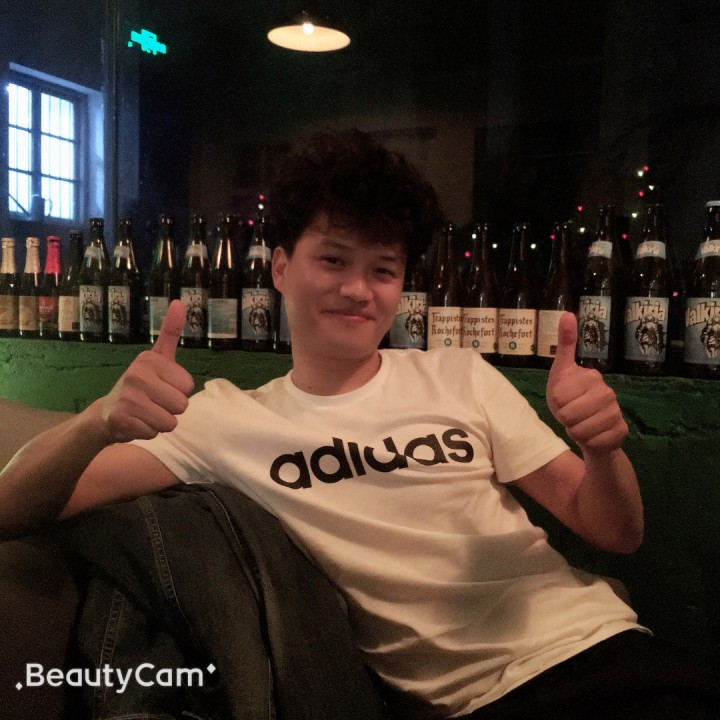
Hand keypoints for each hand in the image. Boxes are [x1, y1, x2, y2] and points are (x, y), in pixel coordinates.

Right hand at [100, 300, 194, 442]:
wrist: (106, 413)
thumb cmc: (141, 384)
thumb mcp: (158, 358)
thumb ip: (170, 332)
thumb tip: (181, 302)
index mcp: (149, 359)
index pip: (188, 385)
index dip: (179, 391)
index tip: (161, 386)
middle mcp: (136, 375)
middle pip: (182, 405)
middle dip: (171, 409)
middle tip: (153, 402)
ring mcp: (127, 397)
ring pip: (170, 422)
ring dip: (161, 422)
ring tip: (145, 413)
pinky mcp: (121, 419)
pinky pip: (155, 433)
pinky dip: (148, 432)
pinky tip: (135, 422)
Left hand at [546, 312, 627, 454]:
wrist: (586, 428)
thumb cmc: (569, 399)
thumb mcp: (560, 372)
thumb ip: (565, 345)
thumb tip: (567, 313)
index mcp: (591, 376)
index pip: (558, 396)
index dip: (555, 402)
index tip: (562, 400)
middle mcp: (608, 392)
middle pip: (569, 414)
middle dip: (564, 419)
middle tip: (570, 415)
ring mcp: (616, 412)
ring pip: (580, 430)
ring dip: (574, 431)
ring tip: (580, 424)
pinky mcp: (620, 431)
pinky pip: (593, 442)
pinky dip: (587, 442)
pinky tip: (592, 436)